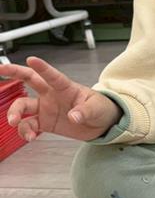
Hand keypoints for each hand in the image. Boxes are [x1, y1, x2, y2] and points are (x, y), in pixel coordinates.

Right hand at [1, 57, 120, 141]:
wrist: (102, 125)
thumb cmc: (101, 108)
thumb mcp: (97, 108)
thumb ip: (85, 111)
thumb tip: (74, 116)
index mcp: (65, 87)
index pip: (52, 75)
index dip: (41, 67)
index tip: (31, 59)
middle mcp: (51, 95)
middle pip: (29, 80)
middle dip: (14, 72)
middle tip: (1, 70)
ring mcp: (46, 108)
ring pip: (23, 106)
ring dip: (15, 113)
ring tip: (14, 122)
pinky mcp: (45, 122)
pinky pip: (29, 125)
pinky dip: (25, 131)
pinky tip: (29, 138)